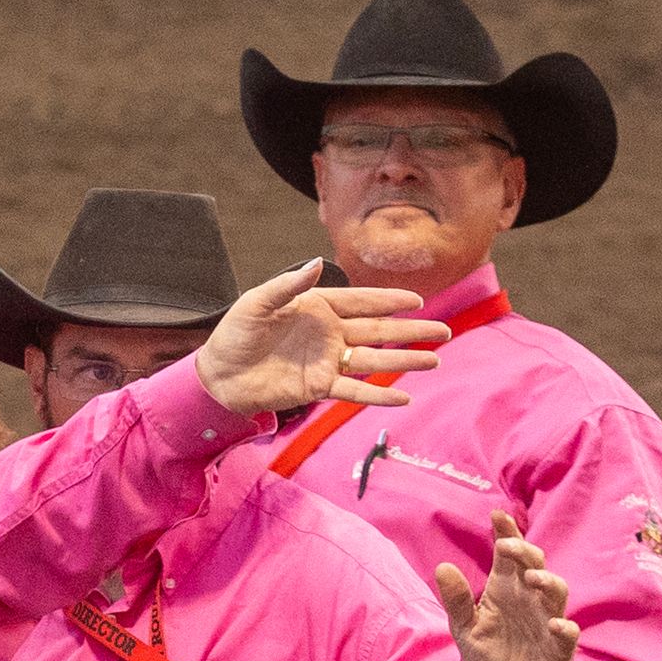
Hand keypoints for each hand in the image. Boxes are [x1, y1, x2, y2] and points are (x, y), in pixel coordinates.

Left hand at [193, 259, 445, 422]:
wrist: (217, 375)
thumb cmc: (234, 334)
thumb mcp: (257, 303)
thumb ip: (288, 285)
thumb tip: (317, 264)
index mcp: (318, 307)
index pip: (361, 301)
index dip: (389, 301)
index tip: (418, 301)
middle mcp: (329, 333)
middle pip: (378, 330)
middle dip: (411, 330)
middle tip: (444, 331)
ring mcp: (326, 361)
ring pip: (373, 360)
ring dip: (403, 361)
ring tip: (434, 361)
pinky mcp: (318, 387)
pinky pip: (353, 390)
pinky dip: (377, 394)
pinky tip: (402, 396)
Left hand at [436, 512, 580, 660]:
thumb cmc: (488, 651)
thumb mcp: (465, 627)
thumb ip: (456, 599)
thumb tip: (442, 567)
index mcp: (505, 588)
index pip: (508, 554)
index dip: (506, 532)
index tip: (497, 514)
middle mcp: (529, 597)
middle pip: (534, 564)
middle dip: (524, 551)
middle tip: (506, 545)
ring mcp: (547, 618)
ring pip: (557, 591)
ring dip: (547, 581)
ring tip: (531, 578)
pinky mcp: (559, 645)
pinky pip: (568, 632)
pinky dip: (565, 627)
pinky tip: (556, 625)